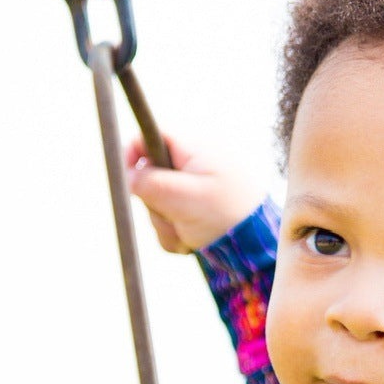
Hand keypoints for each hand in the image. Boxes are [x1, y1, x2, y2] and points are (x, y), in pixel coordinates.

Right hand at [126, 134, 262, 253]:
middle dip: (154, 202)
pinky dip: (176, 235)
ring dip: (166, 223)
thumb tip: (128, 176)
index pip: (152, 135)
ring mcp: (194, 190)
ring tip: (188, 233)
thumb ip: (151, 183)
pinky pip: (170, 222)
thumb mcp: (184, 198)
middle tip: (172, 215)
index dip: (132, 151)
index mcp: (194, 151)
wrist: (257, 249)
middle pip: (150, 175)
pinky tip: (192, 242)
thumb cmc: (226, 216)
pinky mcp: (195, 212)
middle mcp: (194, 167)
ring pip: (158, 203)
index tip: (126, 176)